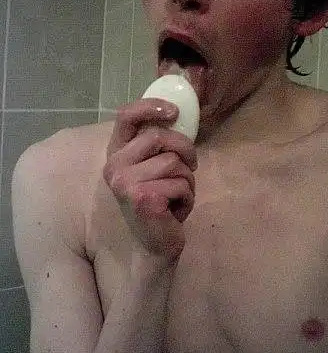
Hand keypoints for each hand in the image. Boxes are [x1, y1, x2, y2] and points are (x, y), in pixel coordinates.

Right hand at [103, 98, 197, 262]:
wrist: (154, 246)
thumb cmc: (158, 203)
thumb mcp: (155, 167)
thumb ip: (158, 144)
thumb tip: (178, 114)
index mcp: (116, 153)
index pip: (126, 116)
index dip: (150, 106)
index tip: (174, 112)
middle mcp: (115, 166)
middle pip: (162, 137)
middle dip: (185, 152)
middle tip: (186, 172)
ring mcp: (126, 182)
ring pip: (176, 162)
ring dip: (187, 181)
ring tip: (175, 198)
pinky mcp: (143, 198)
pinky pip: (182, 184)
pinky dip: (187, 198)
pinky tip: (174, 212)